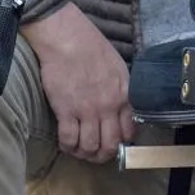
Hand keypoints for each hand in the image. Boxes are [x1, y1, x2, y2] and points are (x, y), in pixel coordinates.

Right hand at [22, 2, 132, 162]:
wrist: (67, 39)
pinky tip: (66, 143)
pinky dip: (67, 146)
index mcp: (124, 95)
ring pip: (89, 146)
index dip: (121, 143)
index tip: (114, 144)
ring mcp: (87, 110)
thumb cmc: (91, 48)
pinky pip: (68, 139)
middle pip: (110, 144)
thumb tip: (121, 106)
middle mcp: (108, 106)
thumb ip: (122, 90)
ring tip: (79, 150)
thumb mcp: (118, 68)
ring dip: (84, 153)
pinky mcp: (66, 111)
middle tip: (96, 154)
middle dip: (103, 155)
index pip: (129, 131)